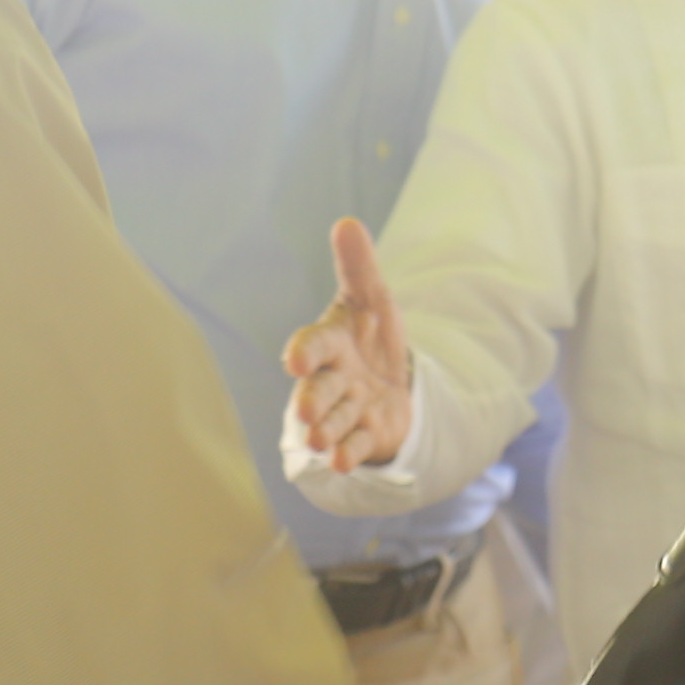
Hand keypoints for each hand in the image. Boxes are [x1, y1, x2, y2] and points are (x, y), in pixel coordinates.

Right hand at [283, 218, 413, 471]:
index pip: (314, 345)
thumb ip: (358, 266)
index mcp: (331, 342)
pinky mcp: (364, 434)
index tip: (295, 360)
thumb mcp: (371, 298)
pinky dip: (349, 453)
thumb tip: (346, 222)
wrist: (388, 379)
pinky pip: (354, 446)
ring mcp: (347, 409)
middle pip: (318, 390)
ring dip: (326, 431)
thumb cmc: (370, 335)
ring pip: (333, 422)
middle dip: (312, 401)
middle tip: (306, 413)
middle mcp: (332, 378)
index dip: (305, 352)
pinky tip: (342, 462)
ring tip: (321, 442)